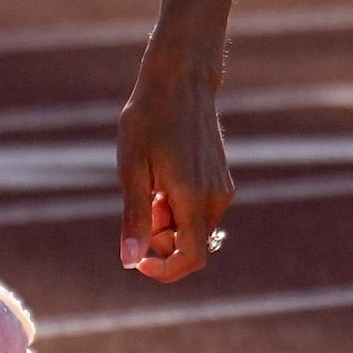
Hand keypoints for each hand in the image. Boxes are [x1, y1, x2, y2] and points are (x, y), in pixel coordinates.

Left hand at [115, 61, 231, 281]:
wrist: (180, 81)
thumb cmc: (148, 120)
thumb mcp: (132, 170)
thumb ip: (135, 219)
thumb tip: (130, 262)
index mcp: (194, 198)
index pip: (192, 258)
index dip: (165, 270)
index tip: (139, 261)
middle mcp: (216, 198)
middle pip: (191, 245)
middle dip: (161, 239)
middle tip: (141, 202)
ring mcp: (222, 189)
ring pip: (194, 228)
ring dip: (168, 222)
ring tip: (151, 184)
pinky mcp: (221, 180)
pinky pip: (200, 210)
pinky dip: (178, 207)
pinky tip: (164, 176)